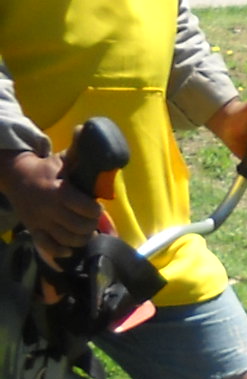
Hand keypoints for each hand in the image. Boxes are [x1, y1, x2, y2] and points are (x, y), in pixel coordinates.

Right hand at [0, 150, 103, 265]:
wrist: (16, 176)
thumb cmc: (48, 168)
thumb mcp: (64, 158)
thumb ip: (79, 147)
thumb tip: (88, 128)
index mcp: (60, 191)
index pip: (85, 208)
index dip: (96, 210)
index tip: (97, 207)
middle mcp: (50, 209)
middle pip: (79, 227)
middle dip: (91, 225)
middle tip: (92, 220)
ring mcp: (40, 221)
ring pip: (66, 239)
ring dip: (80, 239)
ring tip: (85, 231)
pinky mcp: (33, 229)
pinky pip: (47, 247)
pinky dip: (60, 251)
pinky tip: (69, 247)